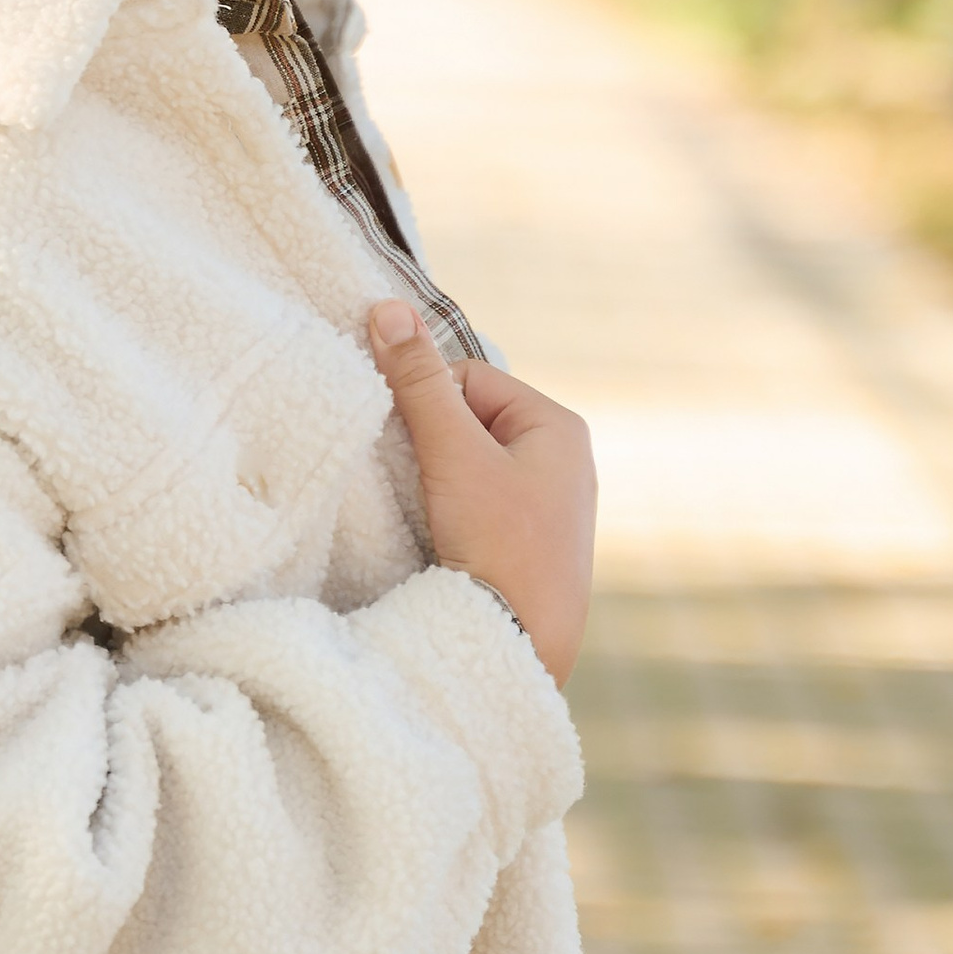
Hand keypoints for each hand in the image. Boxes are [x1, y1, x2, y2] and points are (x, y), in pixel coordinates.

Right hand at [367, 304, 596, 687]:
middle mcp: (566, 461)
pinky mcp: (536, 546)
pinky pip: (483, 506)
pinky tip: (447, 541)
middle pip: (471, 422)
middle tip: (418, 482)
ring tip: (434, 515)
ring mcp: (553, 507)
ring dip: (442, 482)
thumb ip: (418, 383)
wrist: (525, 644)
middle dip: (435, 446)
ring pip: (474, 467)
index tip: (409, 446)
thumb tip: (386, 309)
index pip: (470, 379)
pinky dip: (456, 514)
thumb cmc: (499, 543)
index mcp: (558, 426)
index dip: (426, 404)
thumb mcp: (453, 454)